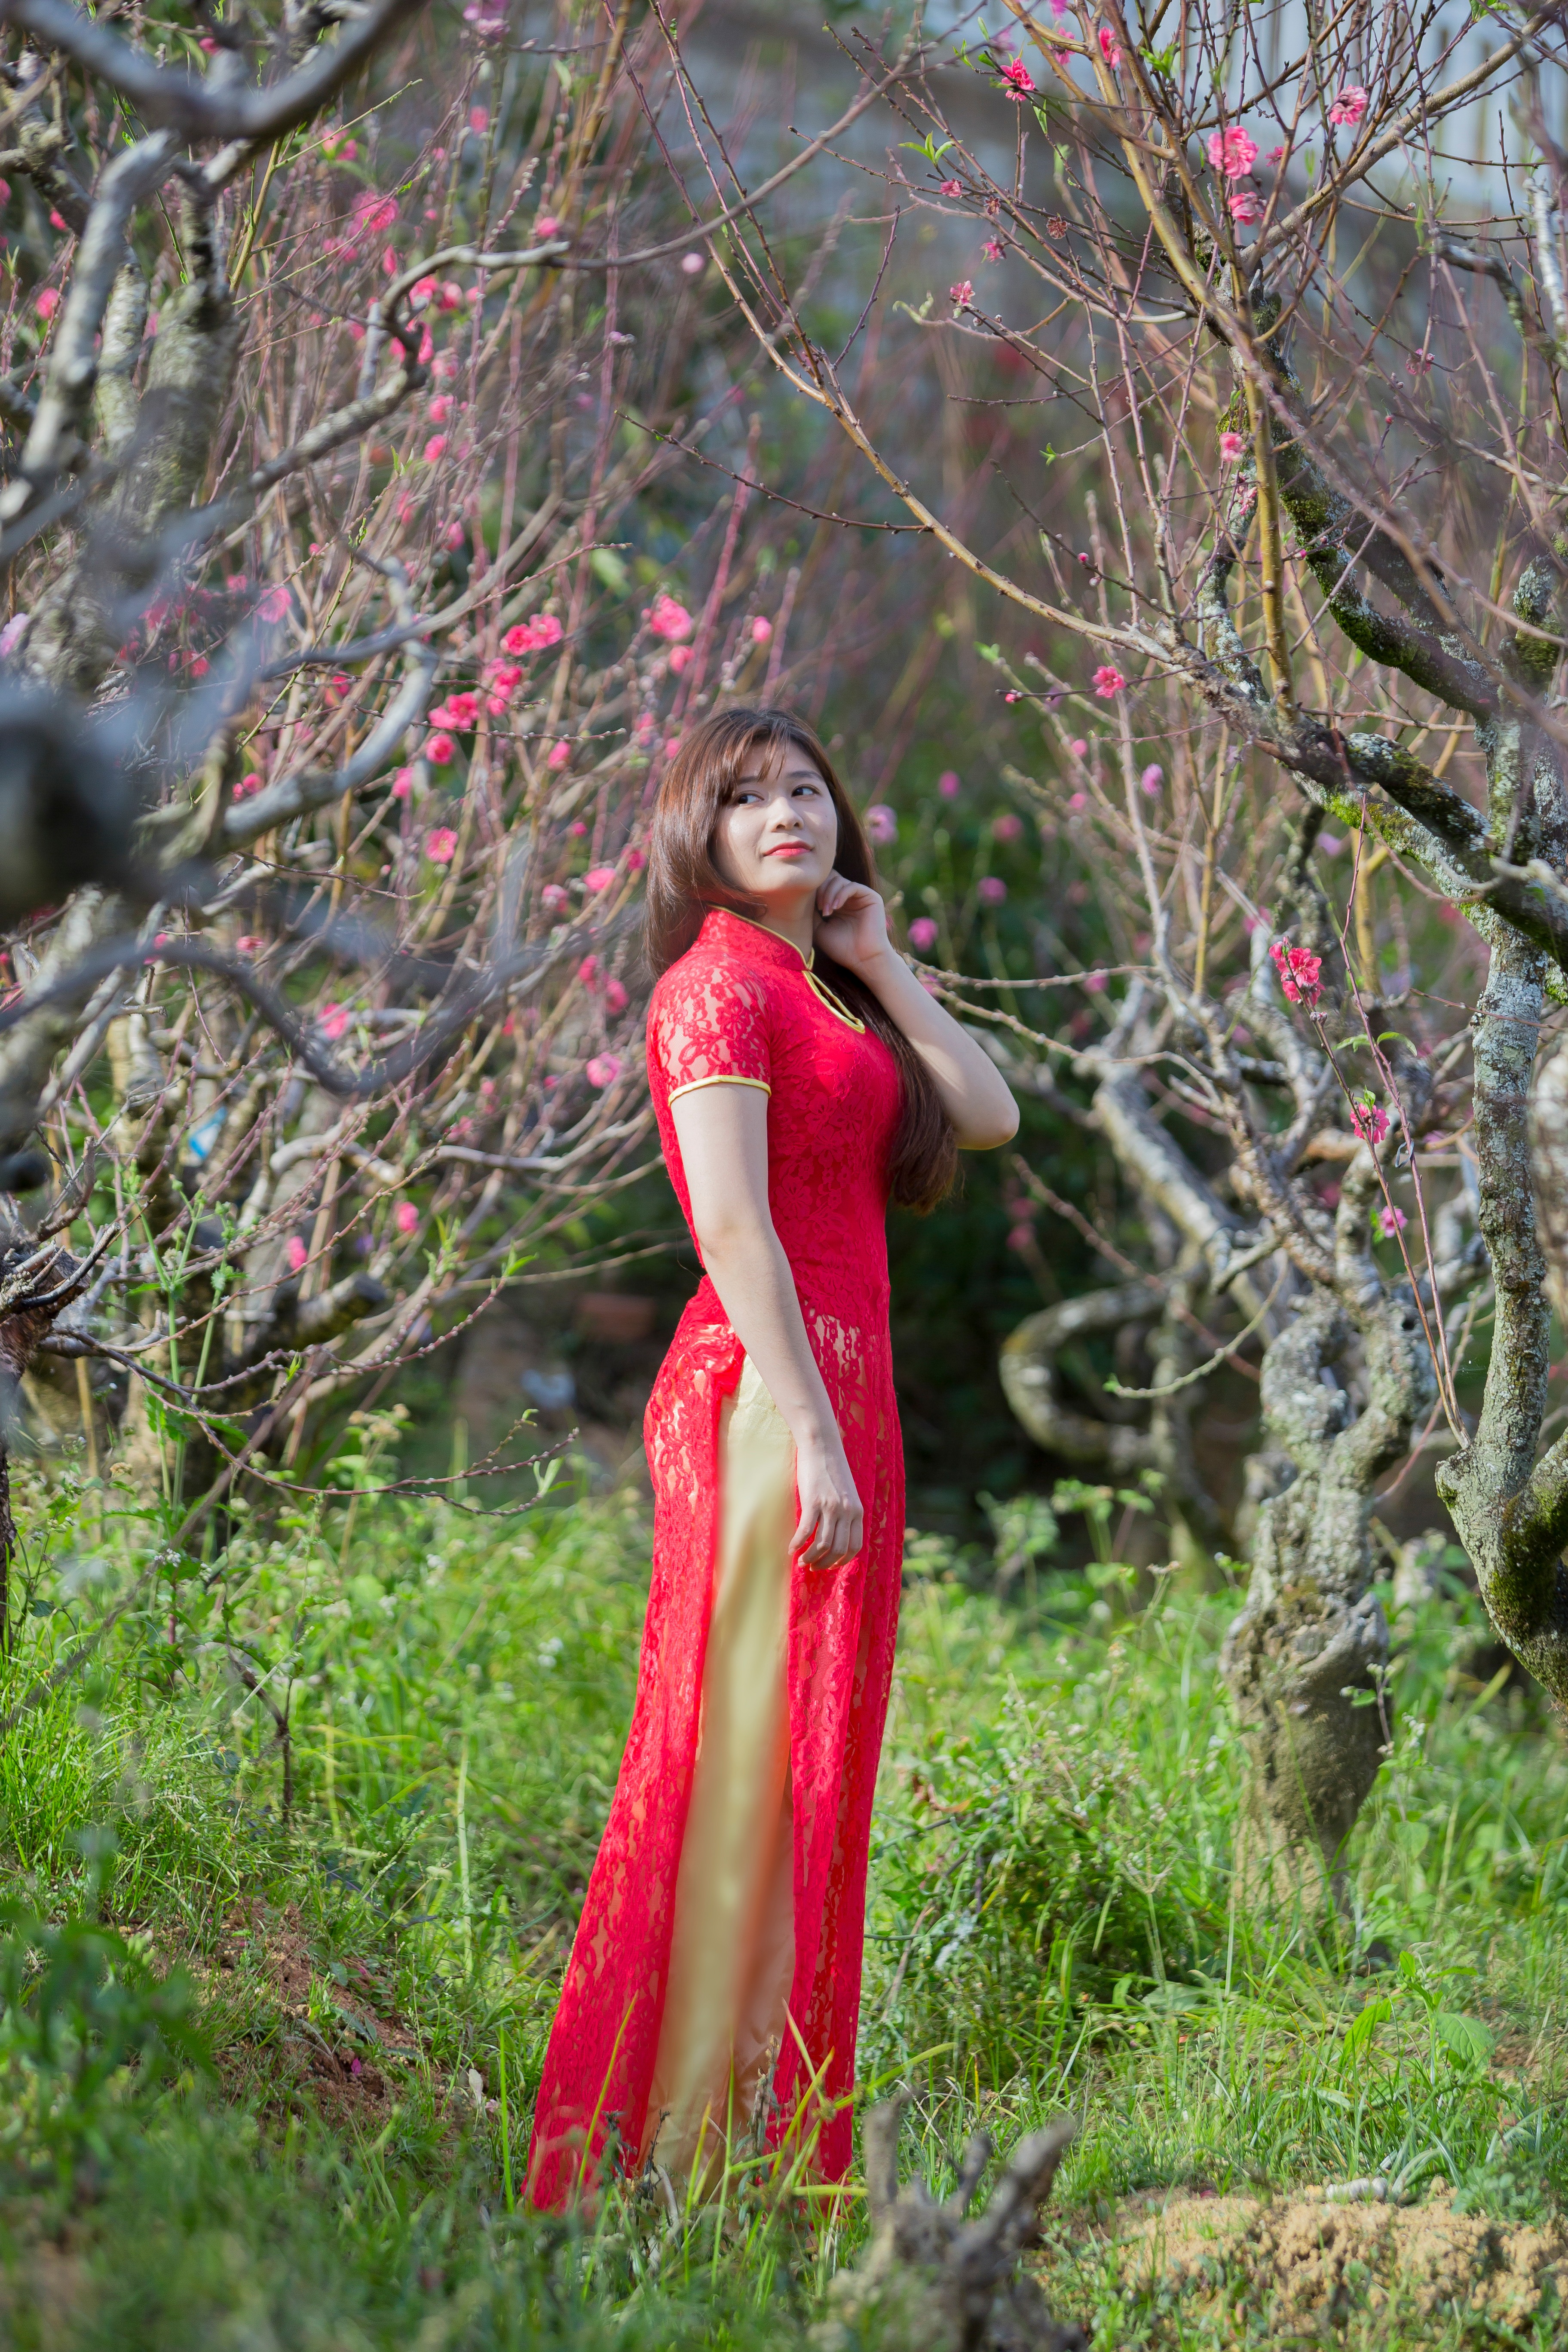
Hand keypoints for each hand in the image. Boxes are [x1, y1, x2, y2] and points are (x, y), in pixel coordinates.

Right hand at [792, 1430, 864, 1569]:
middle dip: (824, 1563)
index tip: (830, 1564)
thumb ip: (844, 1512)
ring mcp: (831, 1507)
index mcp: (857, 1511)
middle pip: (839, 1550)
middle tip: (812, 1566)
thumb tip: (834, 1534)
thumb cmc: (830, 1469)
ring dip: (810, 1558)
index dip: (842, 1560)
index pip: (855, 1546)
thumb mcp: (845, 1493)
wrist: (821, 1446)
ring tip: (801, 1561)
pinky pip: (806, 1532)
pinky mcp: (814, 1502)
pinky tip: (790, 1549)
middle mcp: (847, 1512)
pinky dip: (797, 1544)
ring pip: (823, 1545)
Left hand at [813, 872, 892, 979]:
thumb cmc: (841, 948)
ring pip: (838, 880)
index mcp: (836, 903)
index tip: (806, 906)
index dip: (813, 890)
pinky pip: (852, 885)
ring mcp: (859, 896)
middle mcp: (848, 897)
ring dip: (828, 894)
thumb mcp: (818, 928)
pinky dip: (840, 894)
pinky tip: (835, 907)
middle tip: (818, 908)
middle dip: (819, 890)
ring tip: (826, 912)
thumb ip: (811, 911)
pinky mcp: (871, 897)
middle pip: (829, 878)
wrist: (862, 959)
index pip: (822, 884)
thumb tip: (802, 894)